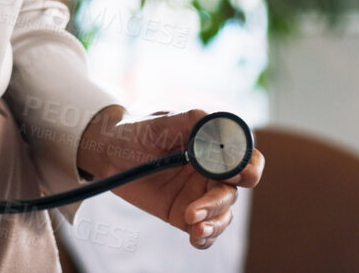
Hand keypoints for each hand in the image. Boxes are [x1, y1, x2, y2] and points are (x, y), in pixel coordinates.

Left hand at [77, 105, 264, 248]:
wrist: (111, 154)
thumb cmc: (139, 132)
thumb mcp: (162, 123)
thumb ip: (191, 121)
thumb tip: (216, 124)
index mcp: (214, 147)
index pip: (245, 159)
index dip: (246, 167)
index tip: (231, 174)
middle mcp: (212, 173)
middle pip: (233, 191)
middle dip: (219, 201)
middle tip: (197, 209)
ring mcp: (199, 195)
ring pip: (222, 214)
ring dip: (213, 222)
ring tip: (193, 226)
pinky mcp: (185, 214)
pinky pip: (204, 230)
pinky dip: (205, 238)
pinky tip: (195, 237)